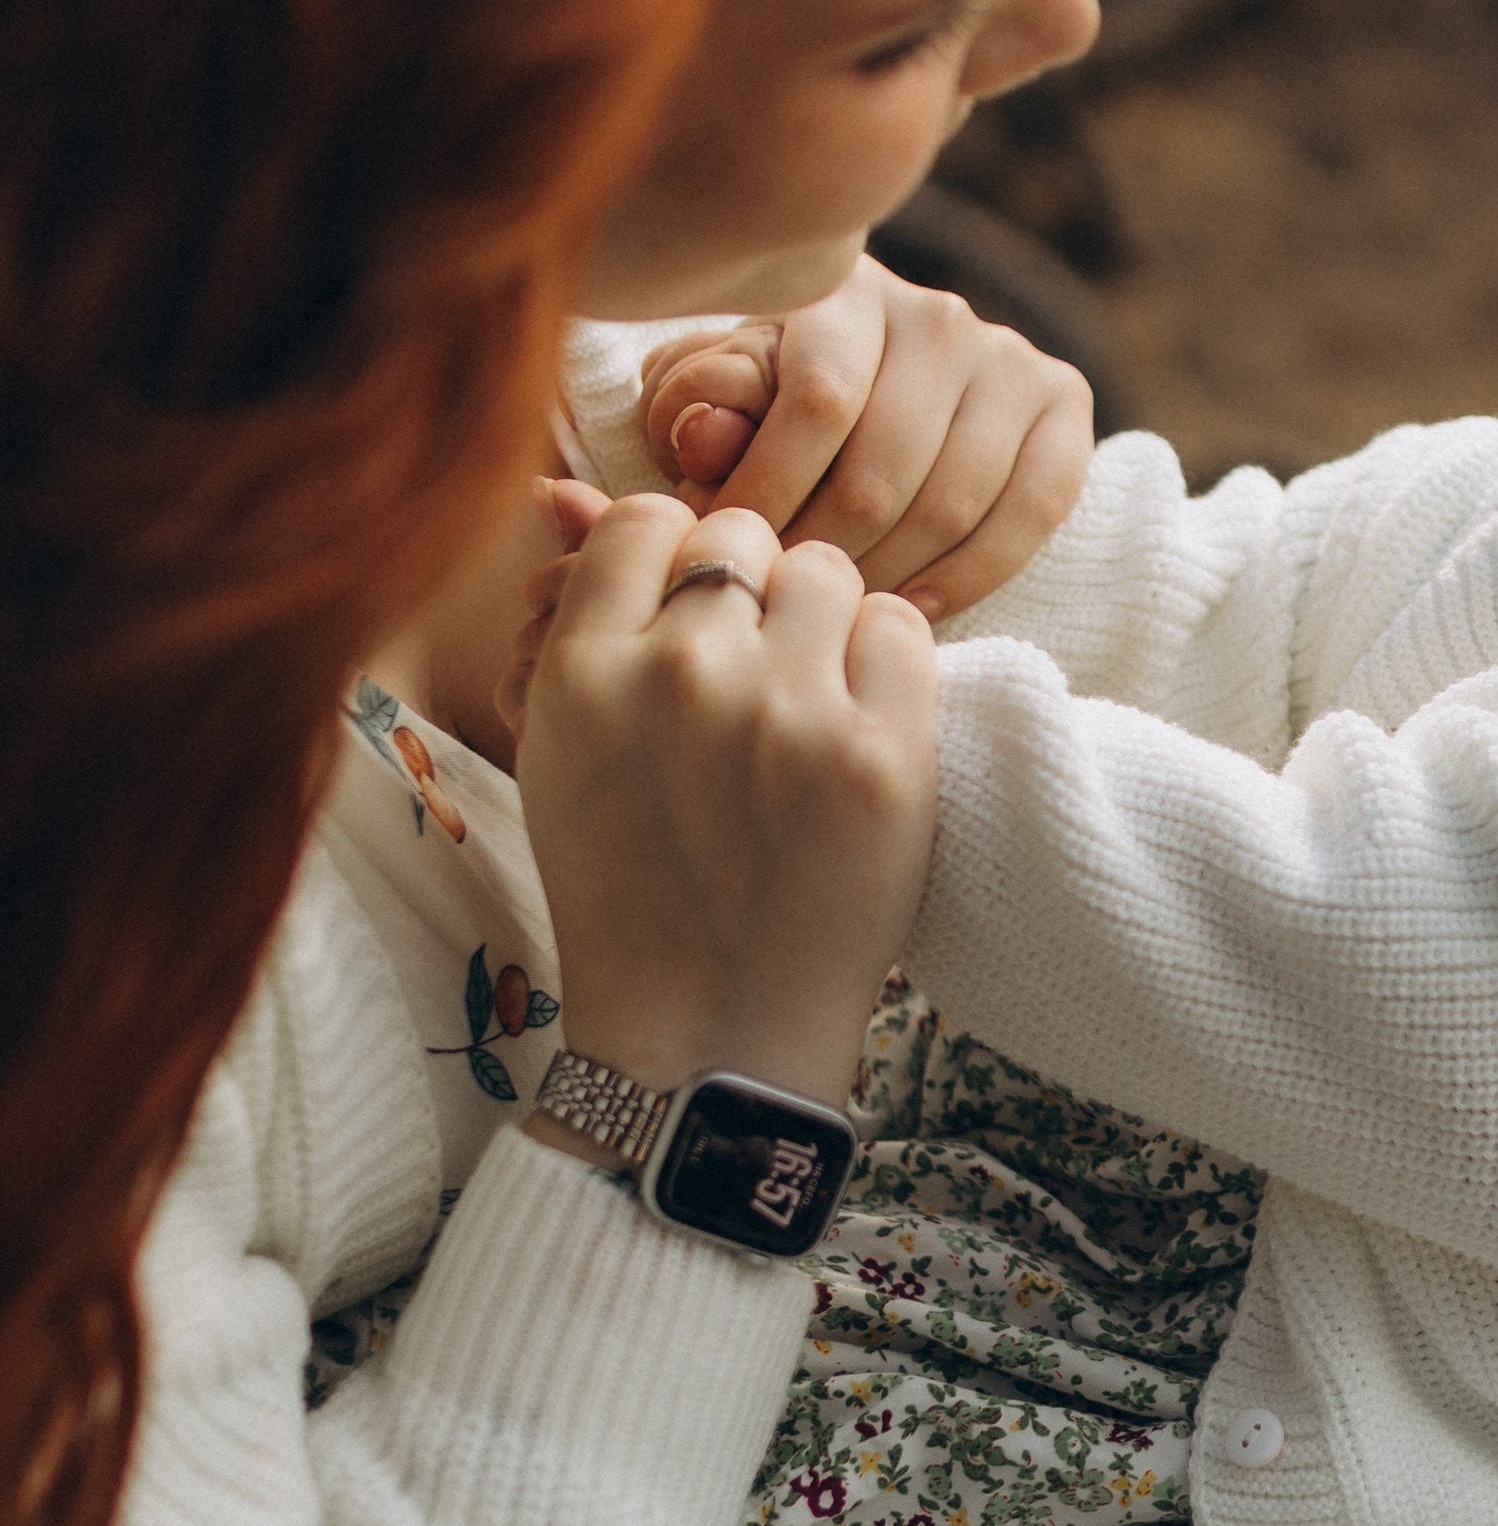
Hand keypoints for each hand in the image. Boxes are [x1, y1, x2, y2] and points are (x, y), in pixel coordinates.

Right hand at [510, 490, 936, 1104]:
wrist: (709, 1036)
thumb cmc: (634, 893)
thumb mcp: (565, 755)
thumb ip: (588, 627)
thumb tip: (574, 490)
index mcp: (582, 674)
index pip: (645, 519)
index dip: (678, 558)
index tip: (695, 618)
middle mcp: (679, 677)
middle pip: (743, 537)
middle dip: (755, 590)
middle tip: (758, 673)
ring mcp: (786, 713)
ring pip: (828, 573)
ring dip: (826, 624)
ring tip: (809, 711)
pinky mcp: (882, 754)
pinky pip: (904, 628)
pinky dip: (889, 668)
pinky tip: (860, 732)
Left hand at [641, 255, 1090, 617]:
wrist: (871, 390)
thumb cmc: (769, 403)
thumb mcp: (714, 396)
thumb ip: (693, 410)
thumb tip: (706, 438)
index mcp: (843, 294)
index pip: (817, 404)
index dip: (769, 494)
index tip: (729, 554)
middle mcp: (936, 314)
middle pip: (884, 469)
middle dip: (822, 554)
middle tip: (778, 601)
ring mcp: (1009, 356)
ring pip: (953, 502)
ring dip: (886, 575)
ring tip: (831, 612)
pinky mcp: (1064, 401)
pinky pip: (1033, 509)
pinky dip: (970, 575)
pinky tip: (911, 606)